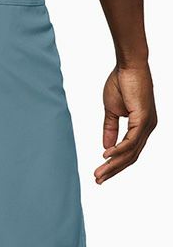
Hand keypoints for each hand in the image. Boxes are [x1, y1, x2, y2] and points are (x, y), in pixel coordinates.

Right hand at [94, 64, 156, 183]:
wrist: (128, 66)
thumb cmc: (121, 83)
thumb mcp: (112, 111)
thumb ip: (110, 129)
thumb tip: (105, 147)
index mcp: (141, 127)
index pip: (129, 152)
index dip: (114, 164)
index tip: (100, 173)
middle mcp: (148, 128)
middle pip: (130, 156)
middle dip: (113, 170)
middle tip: (98, 180)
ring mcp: (147, 124)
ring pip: (130, 152)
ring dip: (113, 164)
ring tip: (99, 173)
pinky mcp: (143, 118)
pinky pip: (131, 140)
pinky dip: (118, 150)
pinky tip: (107, 156)